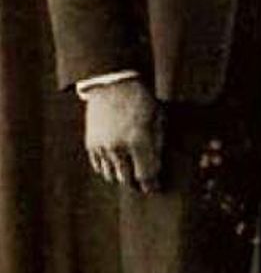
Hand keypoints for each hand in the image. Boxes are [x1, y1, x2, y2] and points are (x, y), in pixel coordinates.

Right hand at [85, 79, 163, 193]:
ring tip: (130, 169)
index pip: (146, 176)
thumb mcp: (157, 120)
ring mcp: (102, 147)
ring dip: (122, 175)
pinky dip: (109, 167)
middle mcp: (118, 147)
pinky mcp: (91, 144)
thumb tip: (156, 169)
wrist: (112, 84)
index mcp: (138, 141)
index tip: (154, 188)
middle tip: (143, 180)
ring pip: (112, 176)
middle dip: (137, 182)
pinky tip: (117, 161)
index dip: (151, 185)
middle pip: (127, 180)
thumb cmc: (140, 100)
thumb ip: (157, 147)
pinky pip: (99, 167)